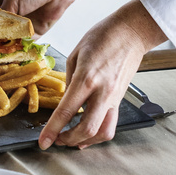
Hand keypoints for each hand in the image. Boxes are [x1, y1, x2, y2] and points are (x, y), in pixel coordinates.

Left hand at [38, 0, 166, 149]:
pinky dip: (98, 134)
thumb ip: (69, 80)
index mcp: (86, 78)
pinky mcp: (120, 99)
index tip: (43, 142)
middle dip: (69, 140)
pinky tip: (87, 133)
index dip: (53, 130)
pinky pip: (110, 124)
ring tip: (71, 139)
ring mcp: (114, 98)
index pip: (67, 111)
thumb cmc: (102, 37)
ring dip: (86, 141)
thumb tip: (65, 99)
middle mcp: (103, 92)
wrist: (131, 32)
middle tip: (56, 140)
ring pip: (103, 132)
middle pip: (88, 129)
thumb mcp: (75, 54)